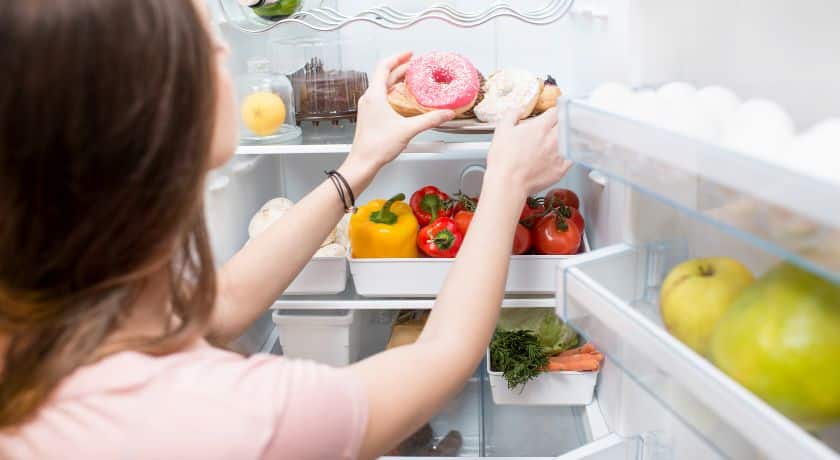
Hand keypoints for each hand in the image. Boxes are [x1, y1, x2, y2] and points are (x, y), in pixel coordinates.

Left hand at [346, 52, 455, 171]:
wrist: (363, 163)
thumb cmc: (376, 146)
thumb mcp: (408, 130)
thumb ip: (429, 120)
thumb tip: (446, 113)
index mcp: (374, 95)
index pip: (384, 66)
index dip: (398, 57)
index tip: (410, 54)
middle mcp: (369, 99)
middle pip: (384, 75)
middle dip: (400, 68)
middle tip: (414, 65)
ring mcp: (368, 108)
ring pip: (382, 86)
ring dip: (396, 80)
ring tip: (410, 79)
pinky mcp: (370, 116)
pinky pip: (381, 98)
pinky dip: (393, 93)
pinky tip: (402, 100)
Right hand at [484, 107, 571, 198]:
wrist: (508, 183)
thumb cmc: (504, 160)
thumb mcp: (502, 130)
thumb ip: (511, 115)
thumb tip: (518, 110)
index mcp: (540, 127)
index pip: (556, 111)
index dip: (554, 111)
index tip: (552, 114)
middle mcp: (553, 139)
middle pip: (567, 124)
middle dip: (562, 122)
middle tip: (557, 125)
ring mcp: (559, 154)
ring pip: (571, 139)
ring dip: (567, 136)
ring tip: (560, 139)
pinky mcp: (561, 169)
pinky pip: (572, 156)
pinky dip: (569, 153)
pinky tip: (564, 153)